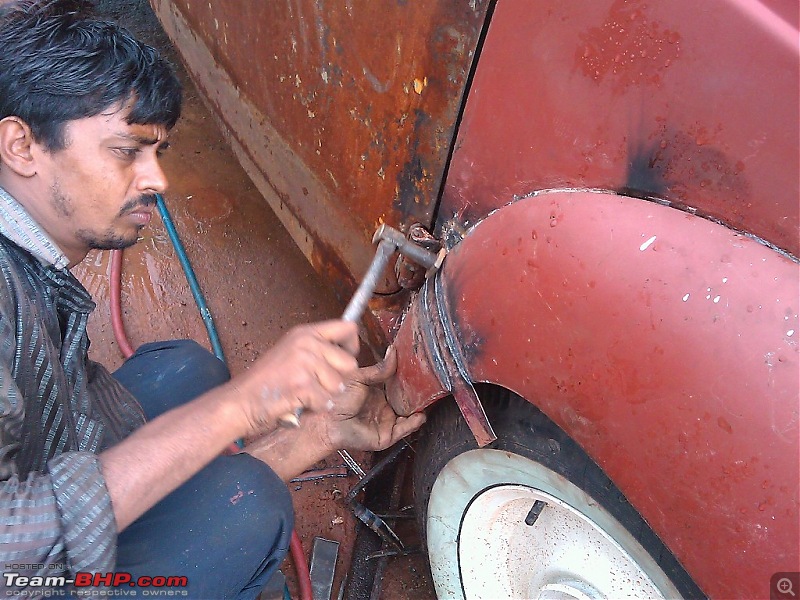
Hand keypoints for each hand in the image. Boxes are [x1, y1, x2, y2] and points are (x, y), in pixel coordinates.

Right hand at [228, 320, 358, 436]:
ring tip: (301, 394)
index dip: (352, 346)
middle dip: (337, 380)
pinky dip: (314, 408)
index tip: (344, 358)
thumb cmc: (265, 383)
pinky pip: (326, 402)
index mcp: (305, 333)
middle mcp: (307, 343)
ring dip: (323, 396)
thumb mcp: (291, 353)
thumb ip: (317, 350)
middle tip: (315, 385)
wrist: (239, 402)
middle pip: (349, 363)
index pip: (348, 328)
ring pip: (339, 386)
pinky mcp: (302, 384)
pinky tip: (296, 402)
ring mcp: (305, 362)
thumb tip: (347, 356)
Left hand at [309, 346, 426, 452]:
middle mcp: (385, 407)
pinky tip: (419, 415)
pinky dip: (413, 424)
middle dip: (418, 395)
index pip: (400, 386)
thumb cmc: (337, 398)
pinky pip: (404, 430)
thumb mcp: (360, 377)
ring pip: (409, 416)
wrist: (327, 420)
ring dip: (418, 410)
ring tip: (427, 401)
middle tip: (429, 385)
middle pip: (407, 401)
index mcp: (379, 392)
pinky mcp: (386, 435)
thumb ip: (379, 369)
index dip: (410, 380)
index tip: (421, 370)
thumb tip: (393, 351)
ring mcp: (387, 421)